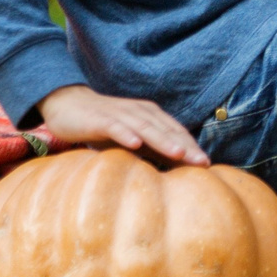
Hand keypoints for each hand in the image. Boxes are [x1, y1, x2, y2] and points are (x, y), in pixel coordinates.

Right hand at [37, 85, 210, 165]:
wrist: (69, 105)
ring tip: (179, 153)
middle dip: (186, 146)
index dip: (192, 147)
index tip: (207, 164)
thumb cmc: (104, 126)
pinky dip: (126, 134)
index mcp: (151, 116)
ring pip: (146, 127)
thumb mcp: (131, 139)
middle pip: (167, 130)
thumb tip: (172, 171)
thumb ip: (150, 150)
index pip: (176, 132)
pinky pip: (115, 127)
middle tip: (203, 163)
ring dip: (163, 140)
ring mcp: (121, 114)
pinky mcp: (101, 119)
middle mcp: (140, 112)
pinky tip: (135, 143)